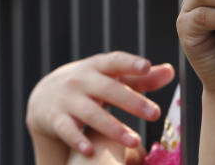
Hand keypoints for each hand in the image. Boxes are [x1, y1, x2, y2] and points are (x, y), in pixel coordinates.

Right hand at [26, 51, 172, 156]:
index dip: (130, 63)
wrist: (44, 97)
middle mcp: (81, 80)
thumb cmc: (88, 86)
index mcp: (97, 66)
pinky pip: (67, 129)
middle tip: (155, 113)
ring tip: (135, 141)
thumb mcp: (109, 78)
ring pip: (91, 113)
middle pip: (107, 89)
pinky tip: (90, 151)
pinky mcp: (56, 118)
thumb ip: (140, 78)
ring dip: (112, 127)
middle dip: (131, 101)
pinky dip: (77, 139)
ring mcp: (67, 99)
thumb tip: (171, 71)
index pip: (114, 61)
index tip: (146, 66)